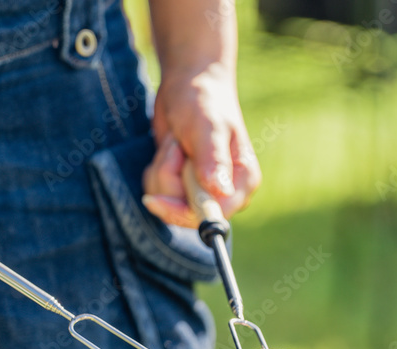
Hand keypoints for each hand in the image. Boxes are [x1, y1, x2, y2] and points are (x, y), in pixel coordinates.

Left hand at [142, 64, 260, 227]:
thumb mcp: (208, 127)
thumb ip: (213, 159)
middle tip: (178, 148)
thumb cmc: (205, 100)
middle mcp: (224, 192)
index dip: (182, 212)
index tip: (155, 200)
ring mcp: (201, 190)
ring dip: (161, 169)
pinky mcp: (181, 186)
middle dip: (169, 179)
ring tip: (176, 143)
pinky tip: (169, 149)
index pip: (212, 216)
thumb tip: (221, 192)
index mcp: (241, 183)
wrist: (189, 84)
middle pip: (183, 212)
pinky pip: (157, 192)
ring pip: (166, 201)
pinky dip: (155, 169)